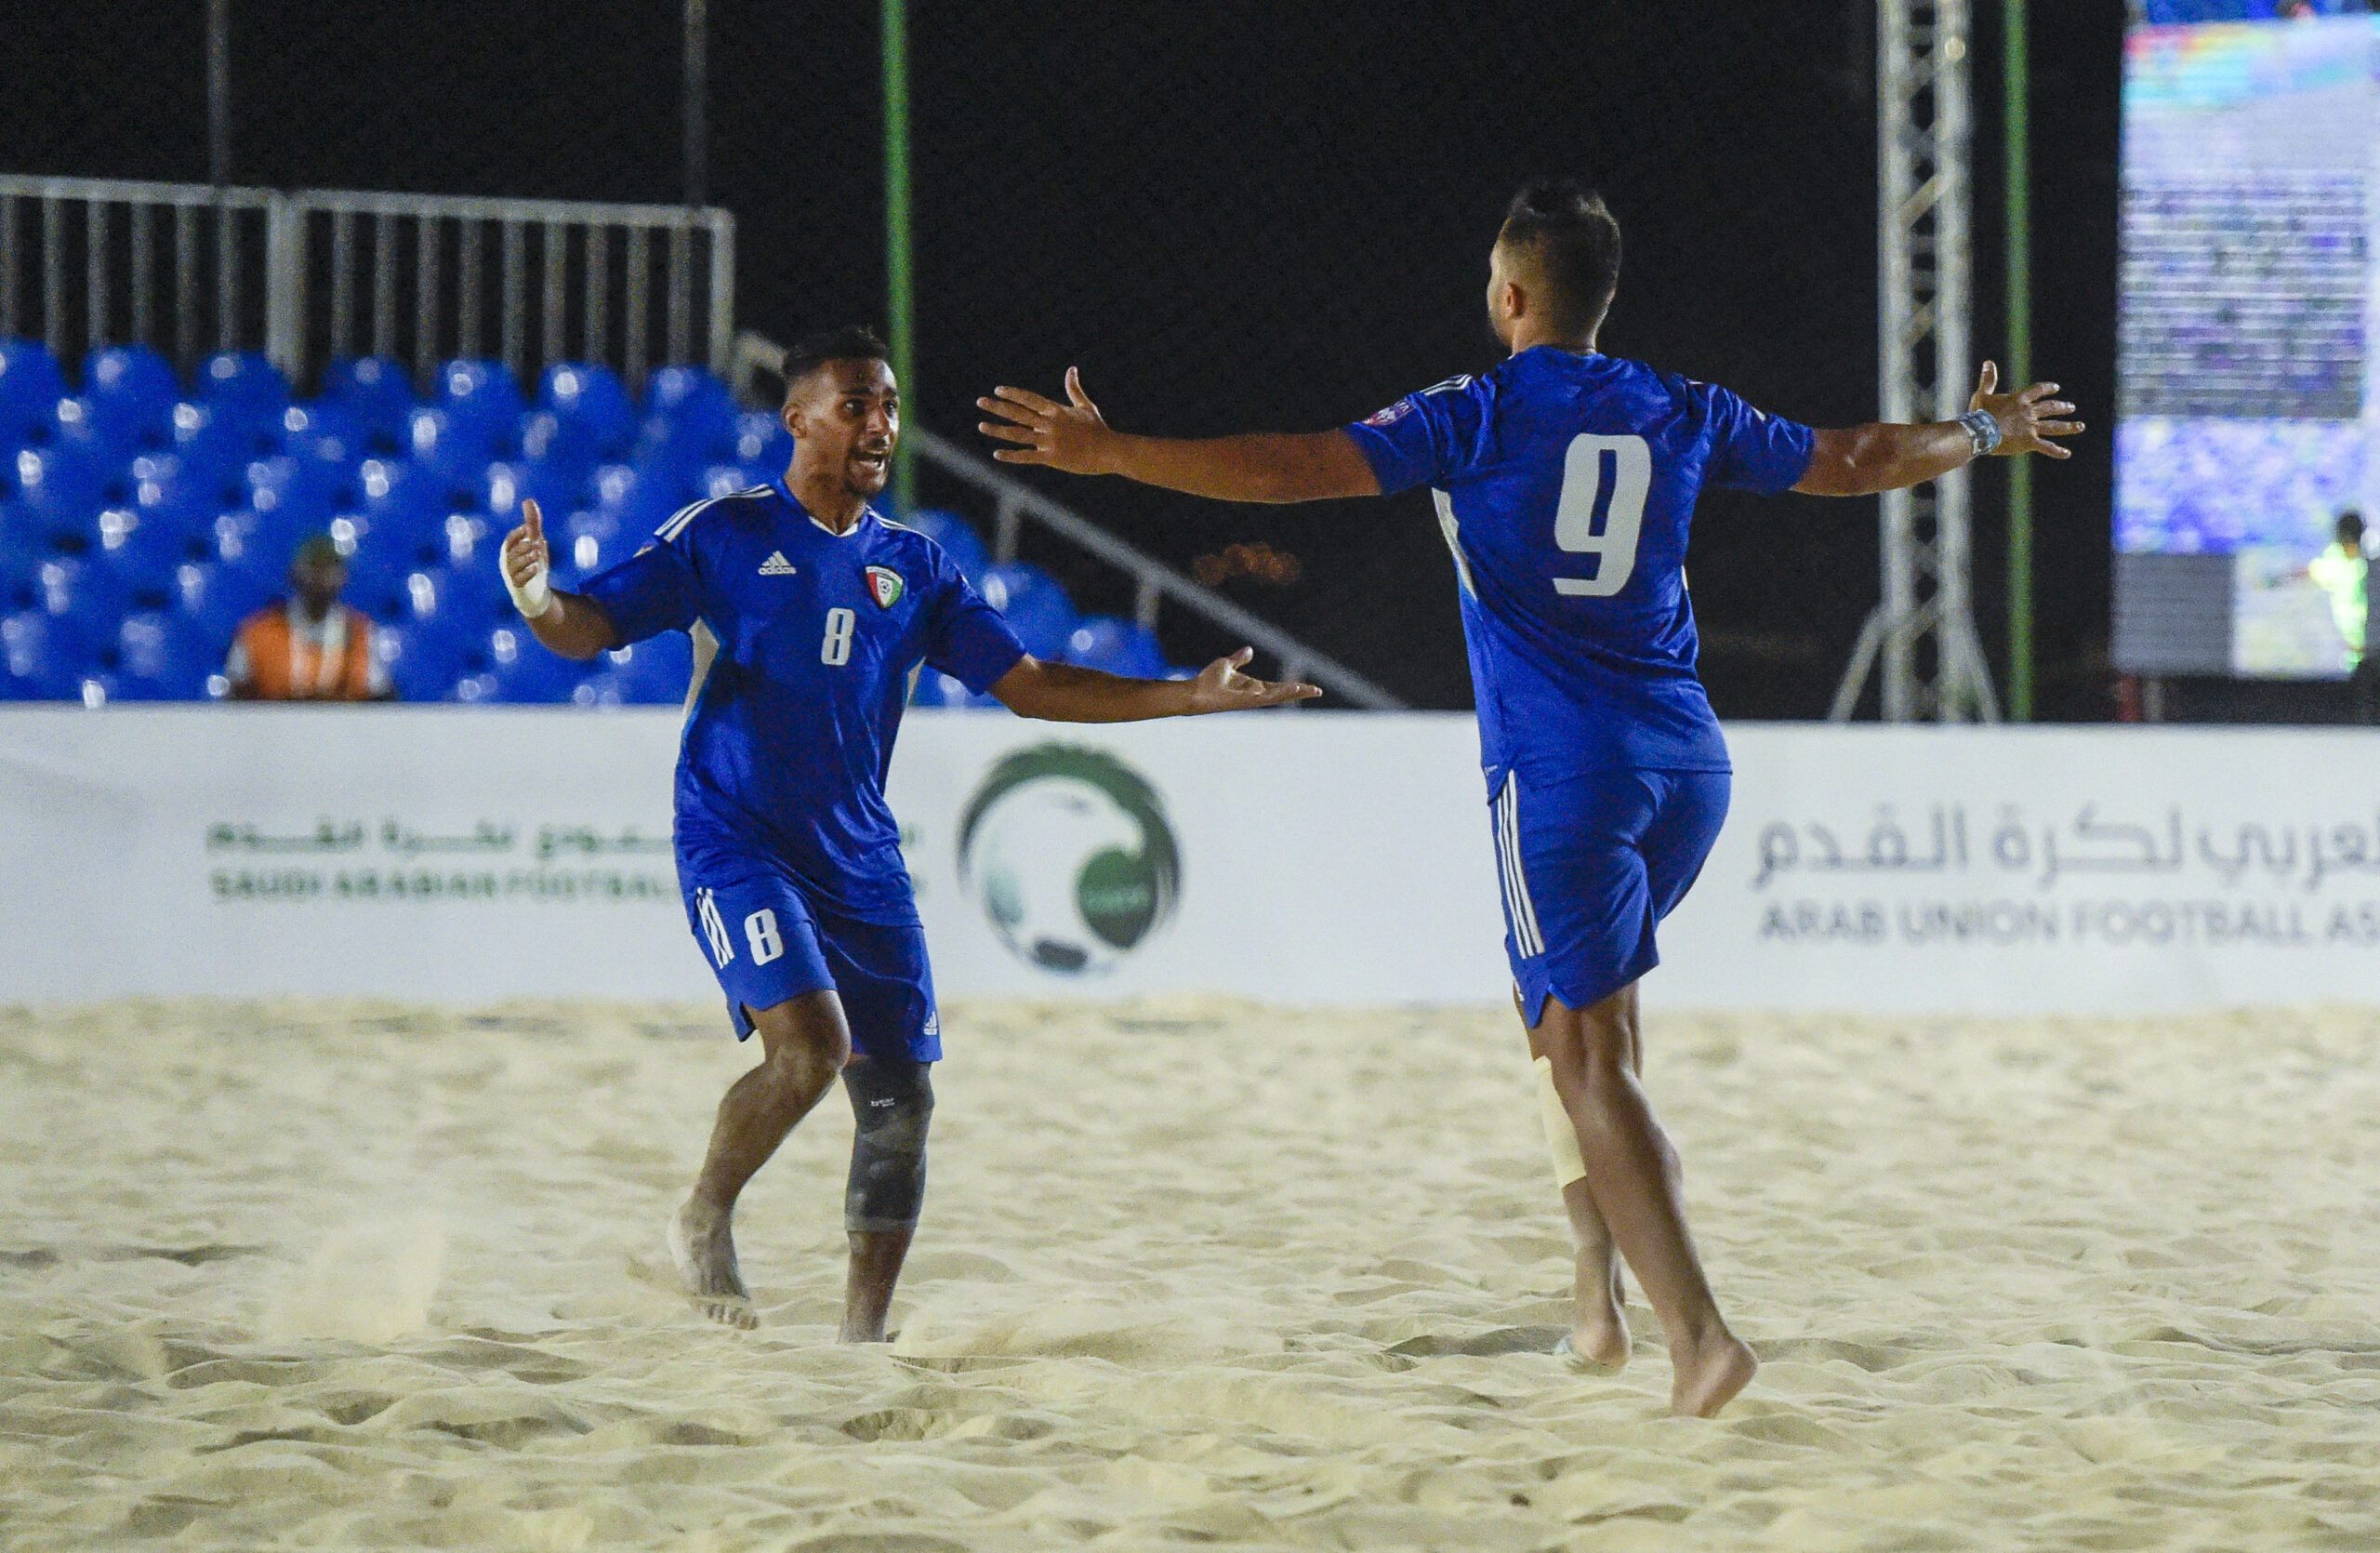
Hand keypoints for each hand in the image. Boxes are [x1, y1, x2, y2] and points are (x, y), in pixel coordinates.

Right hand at [501, 497, 554, 617]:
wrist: (535, 592)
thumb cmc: (532, 562)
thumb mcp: (535, 541)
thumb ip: (532, 522)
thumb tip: (528, 500)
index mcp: (510, 549)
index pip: (510, 540)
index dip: (517, 534)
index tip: (528, 529)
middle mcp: (508, 561)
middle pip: (512, 552)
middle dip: (524, 546)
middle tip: (538, 543)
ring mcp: (511, 574)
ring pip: (514, 565)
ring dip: (526, 558)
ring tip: (538, 554)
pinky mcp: (517, 587)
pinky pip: (518, 580)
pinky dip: (526, 574)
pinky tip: (536, 568)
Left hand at [977, 368, 1116, 473]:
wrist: (1109, 451)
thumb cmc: (1098, 429)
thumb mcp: (1085, 406)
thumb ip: (1074, 389)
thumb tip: (1072, 369)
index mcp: (1056, 410)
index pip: (1029, 399)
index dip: (1012, 394)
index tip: (997, 391)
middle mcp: (1049, 423)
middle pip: (1017, 413)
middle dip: (997, 407)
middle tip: (980, 402)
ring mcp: (1048, 441)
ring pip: (1017, 434)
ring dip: (998, 430)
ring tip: (981, 426)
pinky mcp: (1050, 458)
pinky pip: (1026, 456)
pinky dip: (1011, 456)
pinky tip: (997, 454)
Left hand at [1183, 646, 1321, 713]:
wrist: (1194, 692)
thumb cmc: (1208, 681)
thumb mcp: (1227, 664)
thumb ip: (1239, 658)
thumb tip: (1249, 649)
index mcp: (1254, 686)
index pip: (1279, 687)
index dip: (1294, 687)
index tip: (1310, 687)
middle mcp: (1255, 694)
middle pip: (1282, 693)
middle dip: (1300, 692)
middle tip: (1318, 691)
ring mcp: (1249, 699)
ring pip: (1274, 696)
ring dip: (1289, 693)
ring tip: (1306, 689)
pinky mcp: (1242, 701)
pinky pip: (1260, 698)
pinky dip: (1271, 694)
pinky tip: (1284, 691)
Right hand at [1971, 362, 2082, 459]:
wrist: (1981, 431)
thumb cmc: (1980, 413)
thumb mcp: (1983, 394)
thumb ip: (1988, 379)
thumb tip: (1988, 362)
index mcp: (2019, 399)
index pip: (2038, 390)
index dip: (2047, 388)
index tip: (2056, 388)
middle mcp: (2029, 412)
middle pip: (2050, 408)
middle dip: (2062, 407)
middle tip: (2071, 407)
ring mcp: (2030, 427)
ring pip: (2053, 426)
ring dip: (2068, 426)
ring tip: (2080, 426)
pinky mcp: (2029, 442)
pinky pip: (2046, 447)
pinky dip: (2057, 451)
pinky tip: (2067, 453)